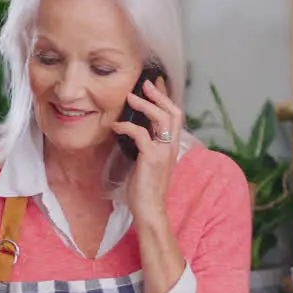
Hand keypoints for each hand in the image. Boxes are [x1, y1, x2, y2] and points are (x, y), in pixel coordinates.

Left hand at [111, 78, 181, 223]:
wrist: (150, 209)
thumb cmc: (146, 189)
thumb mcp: (150, 163)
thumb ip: (148, 147)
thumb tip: (135, 133)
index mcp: (172, 147)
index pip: (175, 117)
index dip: (166, 99)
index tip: (155, 86)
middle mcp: (171, 147)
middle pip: (173, 112)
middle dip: (159, 95)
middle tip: (145, 83)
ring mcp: (163, 152)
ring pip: (161, 118)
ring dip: (145, 105)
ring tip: (131, 98)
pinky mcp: (151, 158)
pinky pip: (140, 134)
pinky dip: (127, 127)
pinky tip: (116, 126)